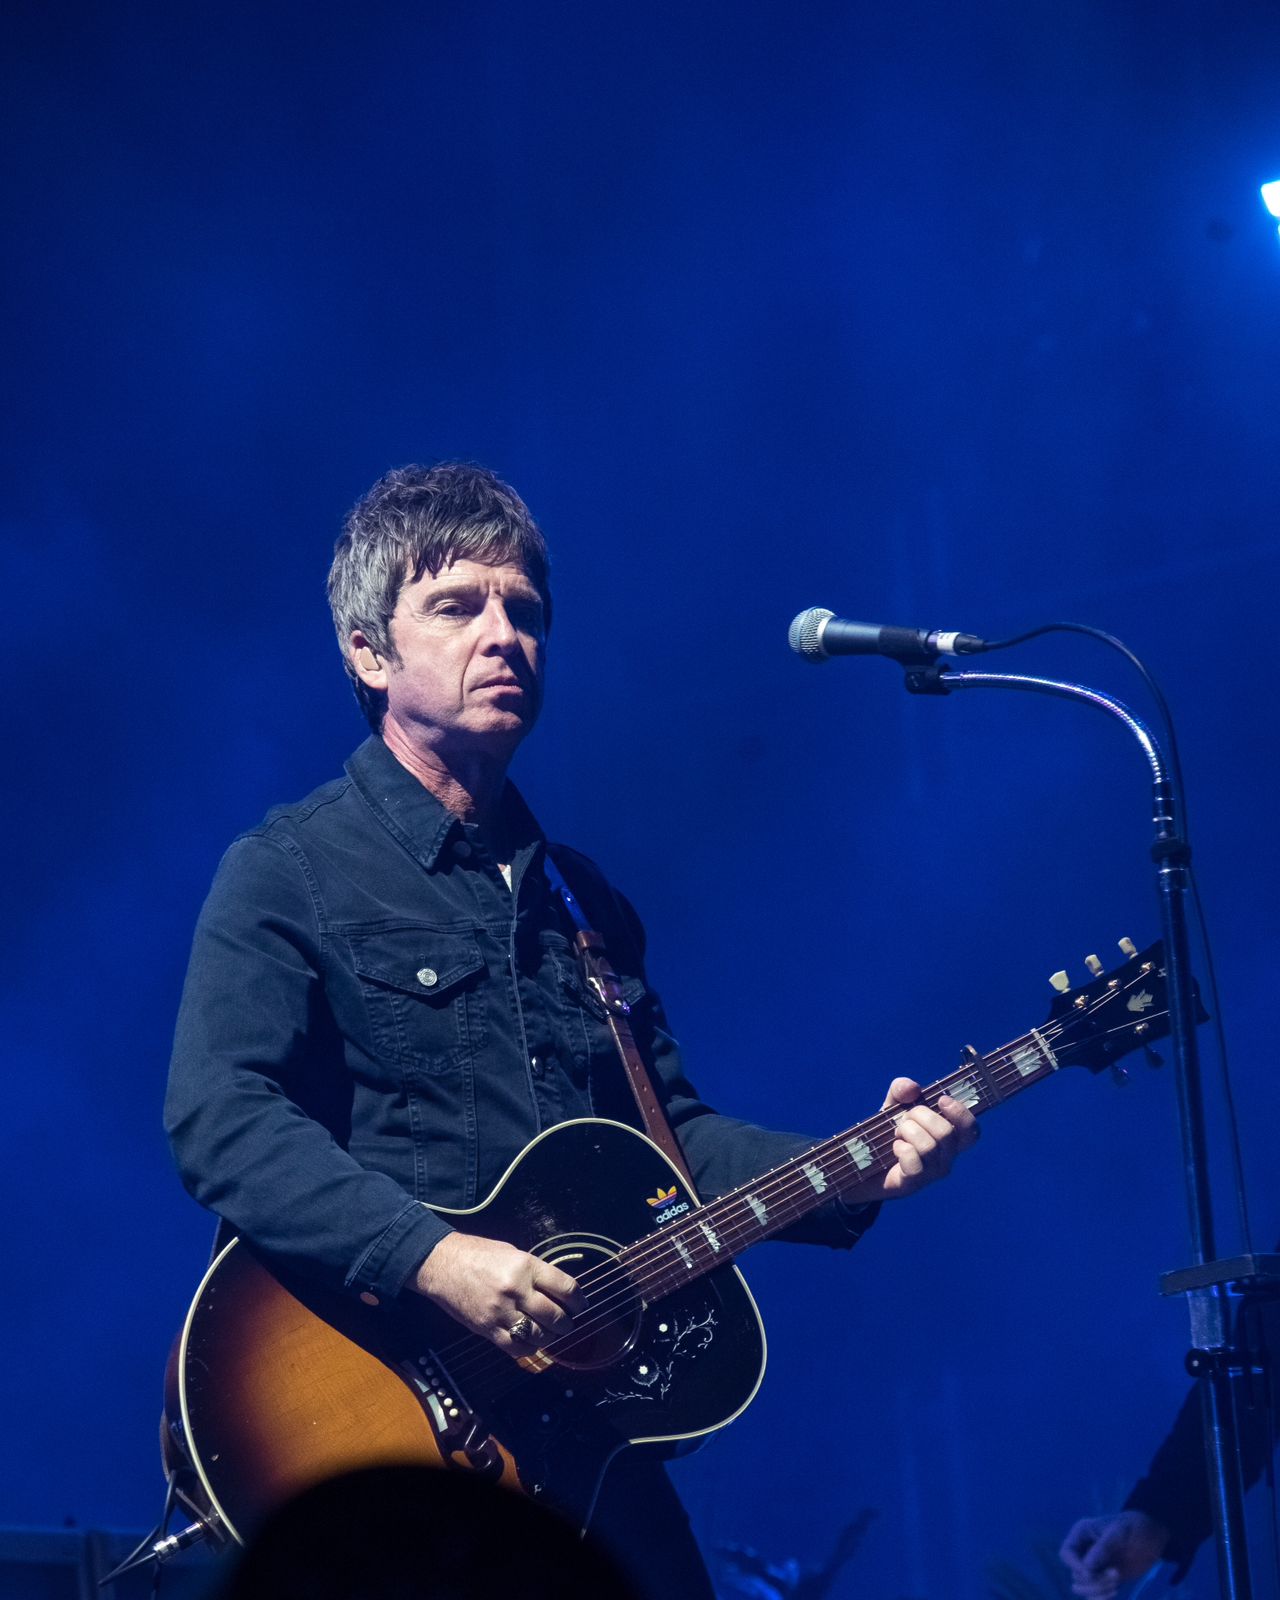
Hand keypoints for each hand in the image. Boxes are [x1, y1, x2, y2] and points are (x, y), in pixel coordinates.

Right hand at [413, 1232, 585, 1357]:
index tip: (581, 1306)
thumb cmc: (478, 1254)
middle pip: (555, 1316)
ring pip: (538, 1335)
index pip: (565, 1288)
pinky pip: (516, 1347)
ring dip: (549, 1337)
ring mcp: (501, 1311)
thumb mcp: (513, 1253)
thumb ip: (535, 1272)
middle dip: (567, 1323)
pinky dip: (529, 1348)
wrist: (440, 1264)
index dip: (579, 1300)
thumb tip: (559, 1290)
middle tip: (567, 1323)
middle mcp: (516, 1290)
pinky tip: (531, 1341)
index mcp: (525, 1266)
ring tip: (550, 1333)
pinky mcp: (487, 1328)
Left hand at [869, 1077, 978, 1199]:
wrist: (865, 1161)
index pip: (972, 1132)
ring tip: (897, 1132)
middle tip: (905, 1118)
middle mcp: (946, 1158)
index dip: (961, 1114)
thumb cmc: (887, 1131)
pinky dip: (901, 1148)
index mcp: (949, 1139)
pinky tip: (895, 1147)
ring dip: (907, 1131)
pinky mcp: (913, 1184)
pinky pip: (913, 1161)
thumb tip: (912, 1088)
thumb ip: (901, 1090)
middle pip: (946, 1133)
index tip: (941, 1099)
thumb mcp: (893, 1105)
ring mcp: (931, 1174)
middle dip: (920, 1115)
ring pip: (928, 1146)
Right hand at [1059, 1510, 1169, 1597]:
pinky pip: (1095, 1594)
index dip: (1074, 1565)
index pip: (1067, 1553)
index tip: (1089, 1573)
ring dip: (1098, 1590)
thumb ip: (1102, 1548)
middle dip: (1094, 1580)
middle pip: (1076, 1574)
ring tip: (1116, 1585)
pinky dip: (1101, 1598)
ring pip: (1084, 1587)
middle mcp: (1084, 1551)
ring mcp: (1094, 1567)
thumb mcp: (1118, 1532)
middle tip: (1116, 1574)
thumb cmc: (1134, 1528)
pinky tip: (1114, 1593)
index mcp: (1082, 1534)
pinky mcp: (1105, 1579)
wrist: (1152, 1537)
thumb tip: (1086, 1570)